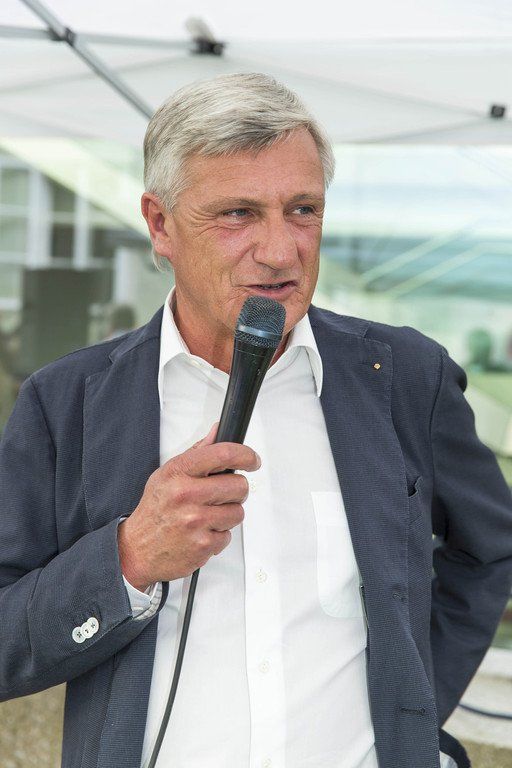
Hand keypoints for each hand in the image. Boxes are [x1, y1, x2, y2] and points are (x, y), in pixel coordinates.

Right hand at [117, 423, 260, 590]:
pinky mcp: (203, 544)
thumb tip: (216, 431)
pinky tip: (201, 532)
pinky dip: (218, 535)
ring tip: (207, 516)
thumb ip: (197, 453)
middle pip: (239, 485)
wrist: (137, 549)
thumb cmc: (155, 510)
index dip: (245, 455)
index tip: (252, 460)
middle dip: (235, 491)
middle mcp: (186, 495)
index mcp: (178, 472)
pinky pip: (229, 535)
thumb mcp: (168, 474)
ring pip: (238, 512)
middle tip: (221, 495)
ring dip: (228, 515)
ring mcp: (195, 521)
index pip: (222, 454)